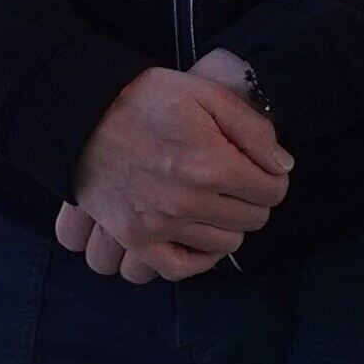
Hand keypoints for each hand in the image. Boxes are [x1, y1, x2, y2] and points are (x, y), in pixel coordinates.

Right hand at [63, 61, 288, 281]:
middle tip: (233, 180)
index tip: (257, 166)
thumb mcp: (206, 95)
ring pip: (224, 244)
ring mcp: (160, 225)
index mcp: (213, 165)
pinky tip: (199, 235)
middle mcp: (190, 202)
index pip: (273, 191)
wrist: (80, 114)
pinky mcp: (135, 238)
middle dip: (251, 199)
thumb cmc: (145, 100)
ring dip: (227, 224)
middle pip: (253, 219)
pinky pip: (180, 268)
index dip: (271, 176)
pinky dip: (196, 257)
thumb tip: (282, 166)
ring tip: (212, 201)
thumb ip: (253, 130)